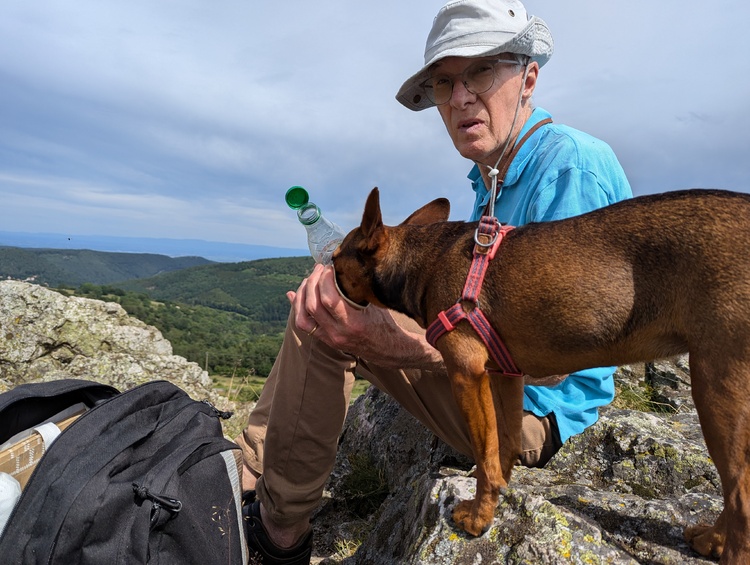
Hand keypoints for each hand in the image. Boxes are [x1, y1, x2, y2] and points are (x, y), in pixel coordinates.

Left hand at [288, 264, 442, 367]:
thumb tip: (342, 266)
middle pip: (313, 306)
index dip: (325, 279)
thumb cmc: (384, 322)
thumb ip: (358, 289)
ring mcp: (330, 338)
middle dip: (312, 282)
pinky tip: (295, 294)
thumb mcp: (375, 304)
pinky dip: (297, 307)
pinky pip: (303, 324)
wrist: (387, 349)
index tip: (330, 267)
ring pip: (302, 318)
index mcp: (353, 323)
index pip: (329, 299)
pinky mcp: (325, 340)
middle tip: (318, 268)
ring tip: (308, 280)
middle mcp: (338, 333)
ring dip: (301, 295)